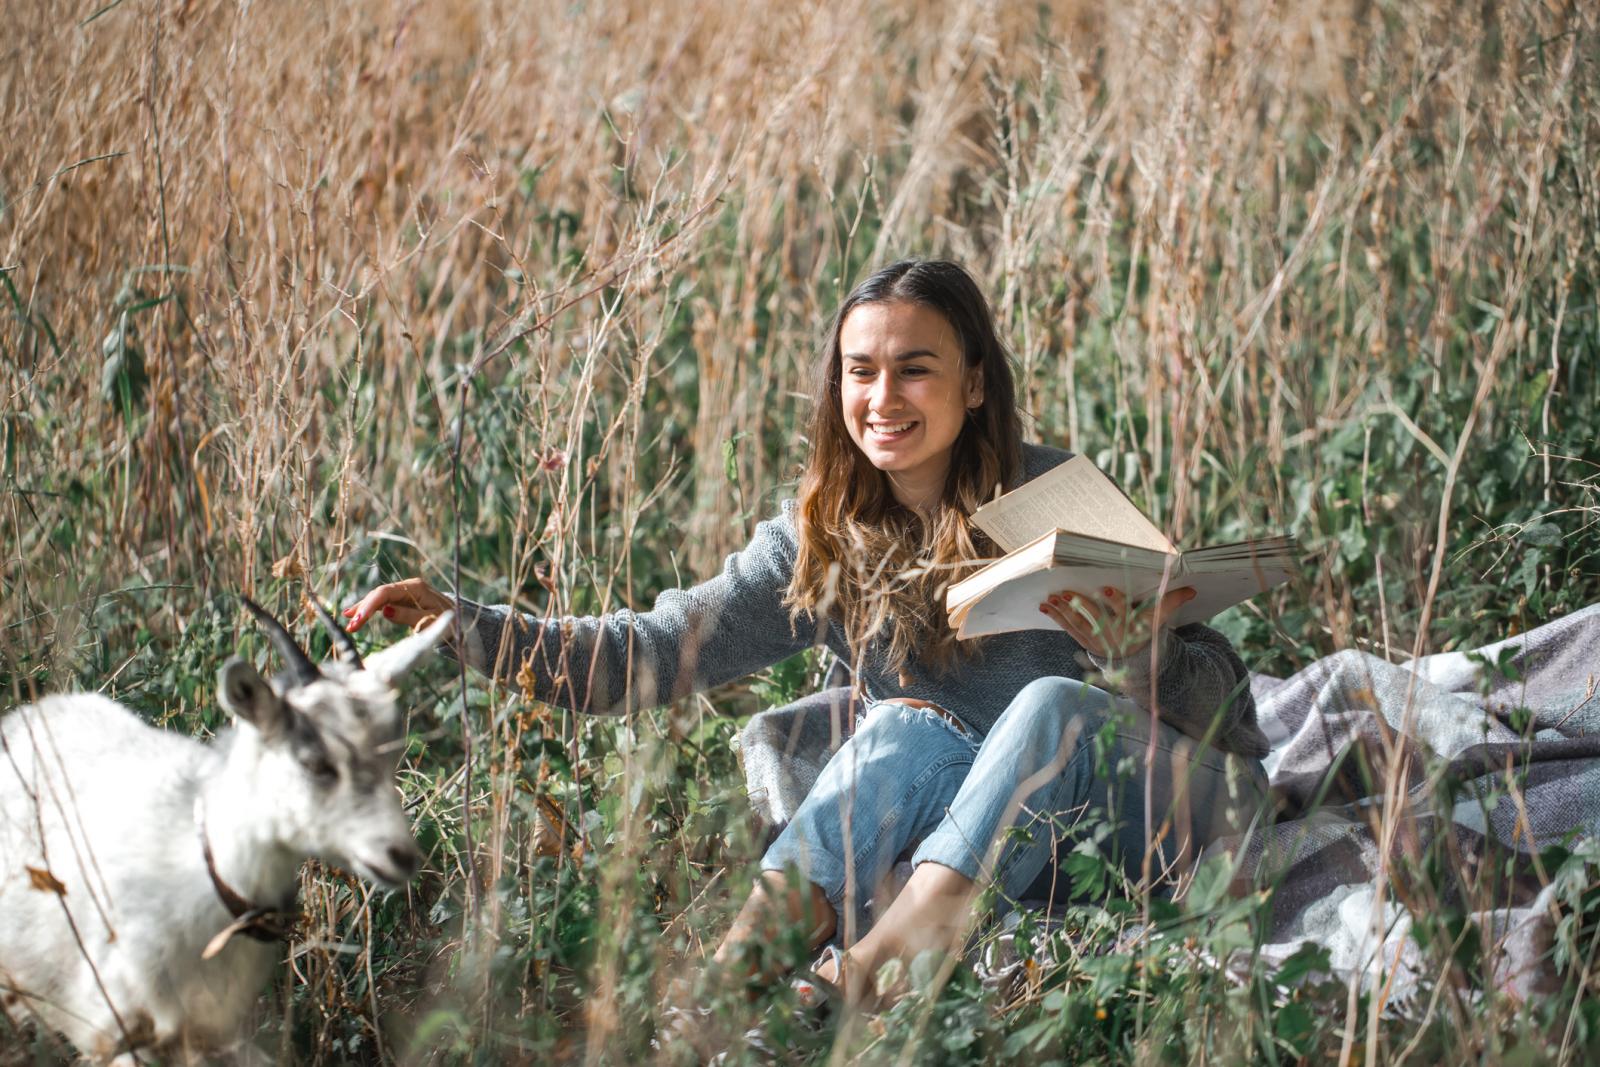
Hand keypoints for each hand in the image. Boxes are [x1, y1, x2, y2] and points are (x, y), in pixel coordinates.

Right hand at [343, 577, 451, 632]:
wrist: (460, 620)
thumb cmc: (448, 622)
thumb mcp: (431, 621)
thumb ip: (409, 616)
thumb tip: (385, 611)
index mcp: (416, 587)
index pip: (386, 593)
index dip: (370, 605)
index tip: (358, 619)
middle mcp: (408, 586)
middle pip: (380, 594)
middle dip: (363, 608)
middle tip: (349, 623)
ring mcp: (405, 592)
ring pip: (379, 598)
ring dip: (363, 608)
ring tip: (347, 618)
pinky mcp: (403, 600)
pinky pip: (383, 603)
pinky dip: (370, 609)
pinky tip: (355, 615)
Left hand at [1038, 585, 1196, 658]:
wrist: (1135, 660)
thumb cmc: (1146, 630)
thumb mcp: (1160, 618)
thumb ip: (1172, 602)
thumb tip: (1193, 588)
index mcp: (1132, 626)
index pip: (1126, 613)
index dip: (1116, 601)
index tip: (1106, 588)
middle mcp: (1114, 635)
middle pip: (1097, 619)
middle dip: (1081, 606)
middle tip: (1066, 593)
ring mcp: (1097, 640)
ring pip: (1078, 625)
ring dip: (1063, 611)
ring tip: (1051, 598)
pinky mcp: (1085, 641)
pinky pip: (1068, 629)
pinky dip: (1056, 618)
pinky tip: (1045, 606)